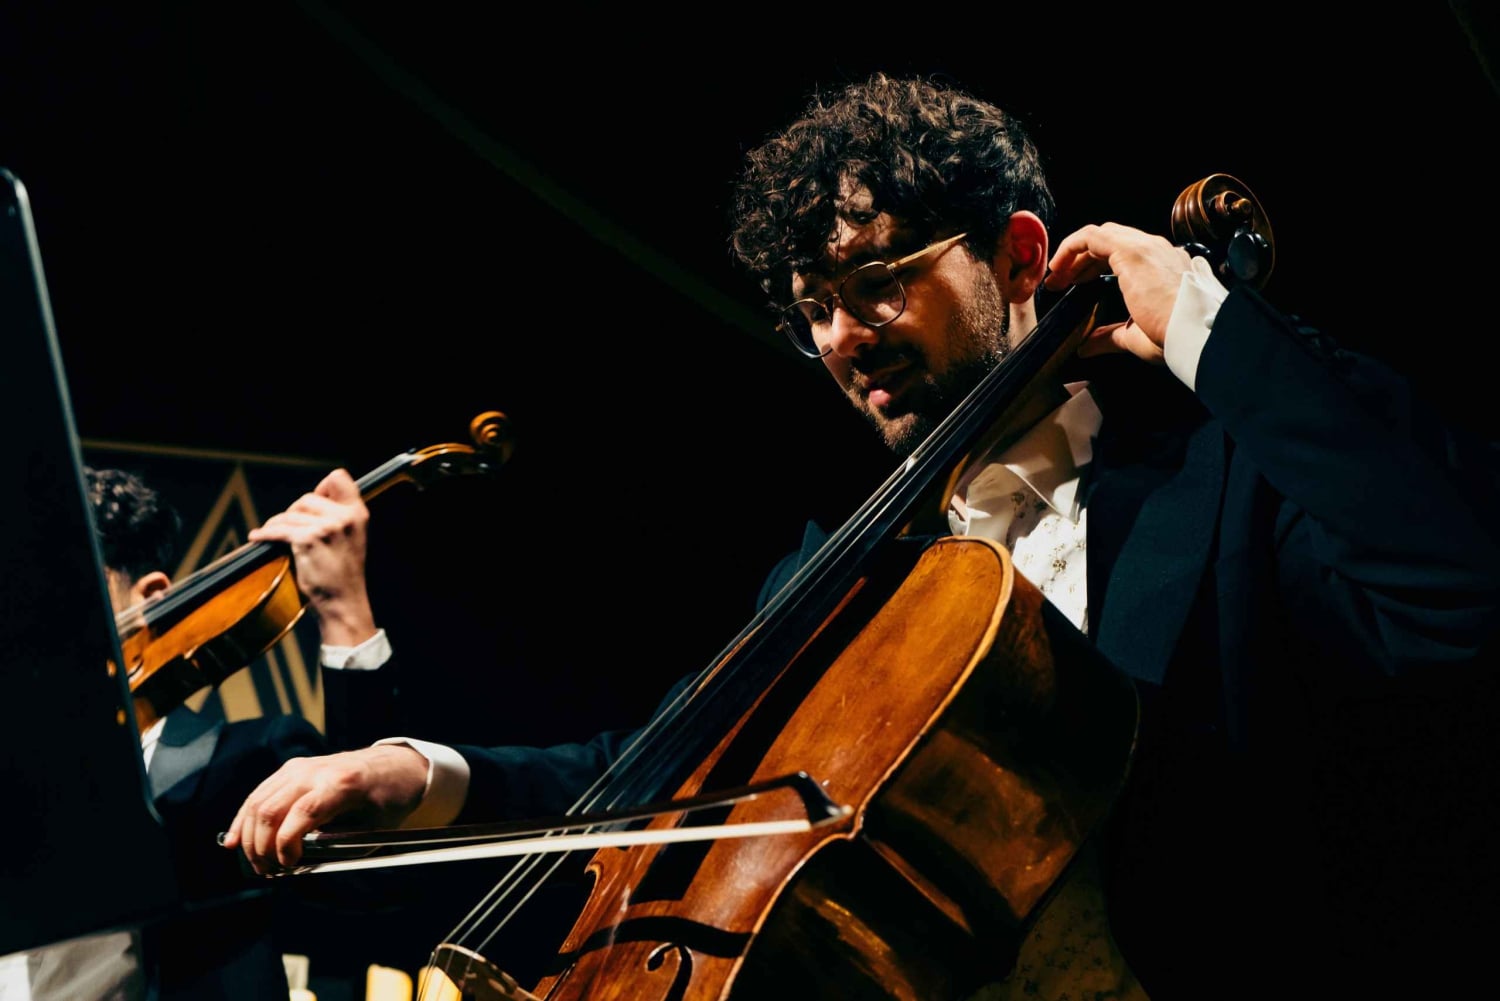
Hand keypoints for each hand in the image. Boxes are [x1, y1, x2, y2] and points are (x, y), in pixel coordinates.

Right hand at [221, 744, 428, 873]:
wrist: (395, 766)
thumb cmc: (389, 798)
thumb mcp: (375, 828)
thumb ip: (338, 844)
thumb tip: (301, 864)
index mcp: (341, 784)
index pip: (301, 815)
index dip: (287, 846)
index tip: (291, 867)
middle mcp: (315, 771)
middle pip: (271, 811)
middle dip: (262, 848)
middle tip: (270, 873)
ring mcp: (299, 767)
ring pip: (258, 803)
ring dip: (250, 838)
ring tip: (258, 865)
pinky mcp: (291, 769)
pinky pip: (259, 794)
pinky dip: (243, 819)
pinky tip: (233, 841)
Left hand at [249, 468, 375, 646]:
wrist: (344, 601)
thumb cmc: (344, 573)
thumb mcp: (353, 538)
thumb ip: (340, 516)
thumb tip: (312, 500)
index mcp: (358, 513)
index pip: (338, 478)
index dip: (322, 486)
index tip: (313, 501)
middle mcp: (345, 517)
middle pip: (307, 497)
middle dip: (294, 511)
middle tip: (290, 527)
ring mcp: (327, 527)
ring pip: (291, 514)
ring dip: (277, 524)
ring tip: (271, 533)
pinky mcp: (308, 540)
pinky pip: (279, 530)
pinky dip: (265, 534)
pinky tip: (257, 536)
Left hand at [1044, 222, 1196, 363]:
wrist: (1196, 330)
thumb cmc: (1176, 334)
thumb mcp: (1136, 335)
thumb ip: (1110, 336)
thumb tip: (1088, 345)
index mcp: (1162, 266)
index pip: (1123, 253)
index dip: (1094, 267)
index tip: (1076, 285)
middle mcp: (1155, 250)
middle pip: (1109, 242)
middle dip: (1081, 260)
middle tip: (1061, 281)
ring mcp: (1145, 247)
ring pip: (1099, 236)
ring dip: (1073, 254)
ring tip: (1057, 276)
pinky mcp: (1131, 251)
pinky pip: (1091, 236)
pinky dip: (1071, 247)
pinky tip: (1059, 268)